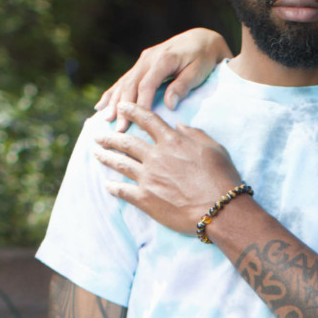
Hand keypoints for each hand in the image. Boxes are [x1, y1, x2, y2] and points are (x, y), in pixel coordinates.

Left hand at [92, 103, 244, 235]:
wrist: (220, 210)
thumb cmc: (222, 178)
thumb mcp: (214, 148)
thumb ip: (194, 133)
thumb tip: (179, 125)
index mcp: (172, 141)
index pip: (146, 120)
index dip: (131, 111)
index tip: (121, 107)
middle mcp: (156, 156)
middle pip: (126, 142)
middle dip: (110, 136)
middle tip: (98, 135)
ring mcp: (148, 178)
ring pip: (120, 163)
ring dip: (106, 157)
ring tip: (96, 153)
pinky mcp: (146, 199)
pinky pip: (123, 191)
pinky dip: (113, 187)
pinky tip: (107, 185)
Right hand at [93, 30, 233, 120]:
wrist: (202, 39)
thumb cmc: (203, 58)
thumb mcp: (198, 71)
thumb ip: (183, 86)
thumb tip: (170, 105)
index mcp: (163, 60)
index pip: (147, 85)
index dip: (140, 105)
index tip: (136, 123)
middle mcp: (148, 58)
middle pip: (131, 85)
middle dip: (123, 108)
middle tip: (119, 129)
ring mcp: (143, 60)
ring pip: (124, 82)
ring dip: (114, 102)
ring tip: (106, 120)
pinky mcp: (142, 64)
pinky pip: (124, 80)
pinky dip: (112, 93)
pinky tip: (101, 106)